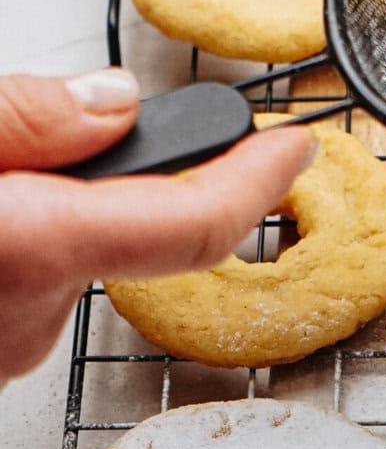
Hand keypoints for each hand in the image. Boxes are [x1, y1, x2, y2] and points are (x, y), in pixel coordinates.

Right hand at [0, 70, 314, 383]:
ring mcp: (12, 345)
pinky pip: (31, 283)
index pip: (196, 222)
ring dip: (49, 207)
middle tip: (53, 132)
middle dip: (109, 171)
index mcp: (34, 248)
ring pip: (74, 252)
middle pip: (126, 225)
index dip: (257, 180)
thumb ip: (29, 116)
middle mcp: (32, 316)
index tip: (294, 149)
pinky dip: (18, 243)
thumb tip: (116, 103)